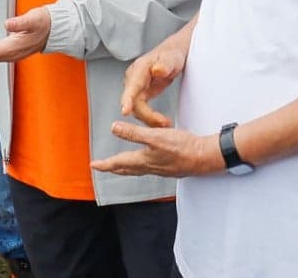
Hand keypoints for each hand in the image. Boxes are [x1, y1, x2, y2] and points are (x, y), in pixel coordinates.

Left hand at [90, 122, 222, 177]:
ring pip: (137, 169)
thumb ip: (133, 133)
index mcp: (143, 160)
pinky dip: (140, 165)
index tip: (93, 165)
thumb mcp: (155, 136)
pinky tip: (145, 160)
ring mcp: (160, 168)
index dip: (105, 164)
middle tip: (103, 167)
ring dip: (126, 167)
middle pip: (126, 169)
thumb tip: (113, 128)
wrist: (204, 157)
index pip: (118, 163)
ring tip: (120, 165)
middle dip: (113, 168)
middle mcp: (149, 167)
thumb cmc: (181, 148)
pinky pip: (148, 167)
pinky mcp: (168, 167)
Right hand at [119, 43, 186, 127]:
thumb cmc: (171, 55)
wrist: (172, 54)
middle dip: (147, 115)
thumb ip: (165, 64)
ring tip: (165, 123)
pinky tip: (160, 122)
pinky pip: (141, 109)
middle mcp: (134, 78)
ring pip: (136, 108)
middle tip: (163, 123)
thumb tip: (157, 70)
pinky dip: (150, 117)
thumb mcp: (172, 59)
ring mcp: (135, 87)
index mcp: (139, 69)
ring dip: (149, 119)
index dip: (127, 99)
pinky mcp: (140, 94)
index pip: (131, 86)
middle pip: (133, 102)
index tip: (125, 111)